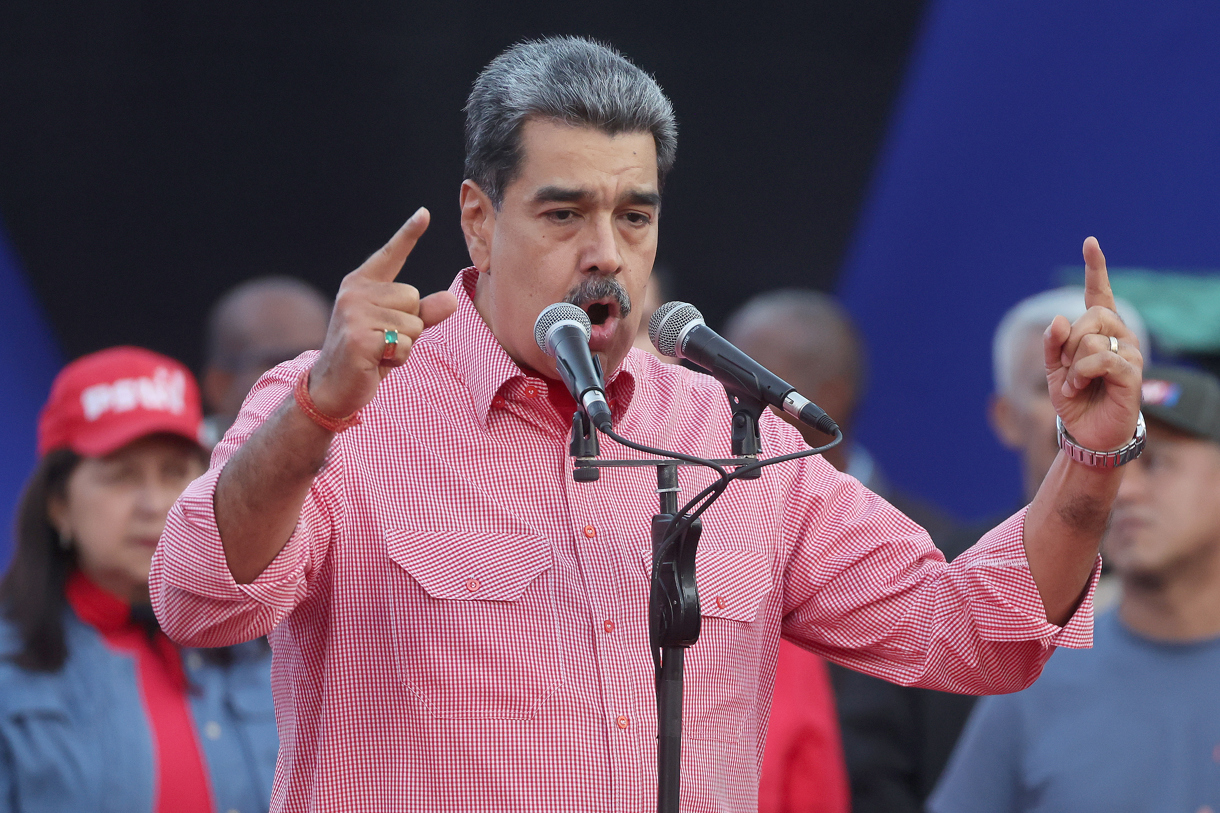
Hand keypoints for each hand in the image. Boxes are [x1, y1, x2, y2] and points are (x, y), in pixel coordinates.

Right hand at [308, 208, 457, 417]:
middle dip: (409, 325)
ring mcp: (354, 313)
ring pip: (413, 323)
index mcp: (362, 283)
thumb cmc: (368, 353)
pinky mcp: (359, 337)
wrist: (333, 386)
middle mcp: (355, 292)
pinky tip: (375, 362)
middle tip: (383, 339)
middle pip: (414, 298)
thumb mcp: (398, 330)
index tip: (425, 213)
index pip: (391, 255)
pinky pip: (404, 344)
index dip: (409, 234)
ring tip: (379, 351)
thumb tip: (452, 300)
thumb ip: (425, 313)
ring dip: (404, 344)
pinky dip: (397, 358)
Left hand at [1043, 237, 1142, 451]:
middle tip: (1067, 368)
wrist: (1087, 433)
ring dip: (1072, 365)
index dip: (1095, 269)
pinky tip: (1081, 387)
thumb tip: (1058, 319)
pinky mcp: (1132, 373)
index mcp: (1099, 332)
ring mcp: (1129, 353)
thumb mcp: (1052, 369)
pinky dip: (1082, 373)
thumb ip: (1052, 343)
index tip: (1090, 242)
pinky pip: (1102, 358)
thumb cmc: (1075, 399)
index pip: (1099, 295)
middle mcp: (1119, 337)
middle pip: (1090, 317)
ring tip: (1077, 384)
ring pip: (1092, 339)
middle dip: (1068, 343)